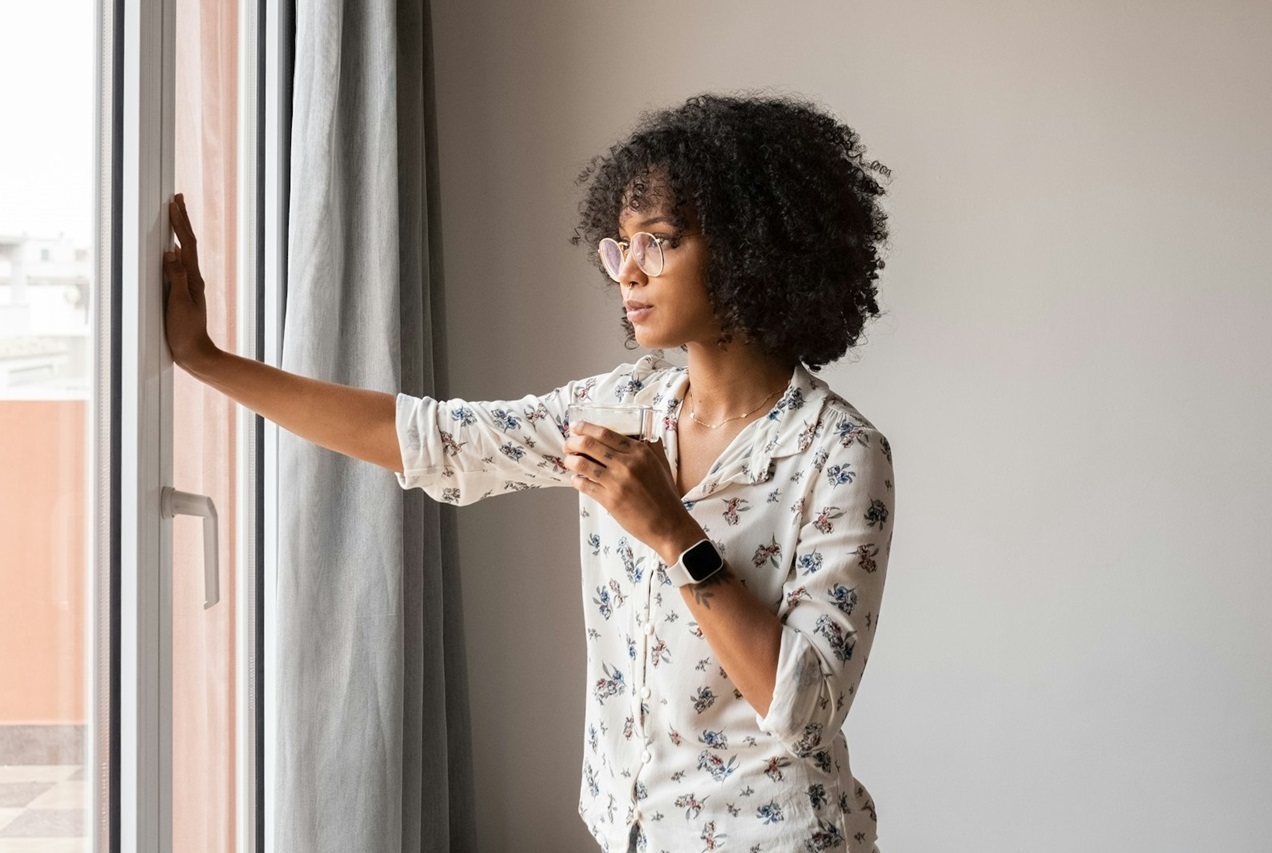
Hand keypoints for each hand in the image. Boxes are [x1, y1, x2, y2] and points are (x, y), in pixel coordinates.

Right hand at [162, 193, 217, 369]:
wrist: (195, 354)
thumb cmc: (185, 332)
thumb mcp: (178, 303)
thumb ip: (175, 277)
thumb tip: (171, 251)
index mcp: (192, 279)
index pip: (186, 244)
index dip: (180, 223)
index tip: (174, 203)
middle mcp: (192, 279)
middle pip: (187, 243)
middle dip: (182, 220)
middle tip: (178, 198)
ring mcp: (188, 285)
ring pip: (184, 252)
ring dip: (179, 232)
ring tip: (175, 215)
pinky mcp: (181, 293)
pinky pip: (179, 265)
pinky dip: (175, 250)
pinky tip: (172, 248)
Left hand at [563, 422, 704, 563]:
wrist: (668, 524)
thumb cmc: (665, 496)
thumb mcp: (662, 465)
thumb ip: (651, 448)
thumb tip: (643, 434)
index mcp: (640, 452)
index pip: (605, 433)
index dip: (586, 428)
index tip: (576, 427)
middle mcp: (627, 464)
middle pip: (589, 444)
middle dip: (572, 442)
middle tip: (567, 444)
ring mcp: (617, 482)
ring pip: (582, 464)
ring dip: (570, 461)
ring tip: (569, 461)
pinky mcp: (610, 500)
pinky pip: (584, 485)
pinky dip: (576, 480)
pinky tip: (576, 479)